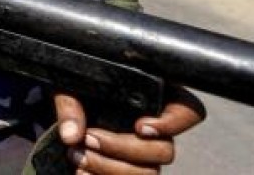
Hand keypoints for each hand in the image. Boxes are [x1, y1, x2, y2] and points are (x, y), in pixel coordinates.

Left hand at [54, 85, 205, 173]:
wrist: (65, 118)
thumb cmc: (77, 95)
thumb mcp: (69, 88)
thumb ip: (70, 104)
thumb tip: (71, 135)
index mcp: (153, 100)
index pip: (188, 111)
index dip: (173, 122)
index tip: (139, 126)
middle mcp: (157, 132)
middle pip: (165, 151)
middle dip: (121, 147)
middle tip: (87, 138)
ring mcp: (146, 158)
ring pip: (148, 174)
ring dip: (108, 167)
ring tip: (76, 155)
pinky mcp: (130, 173)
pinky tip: (81, 172)